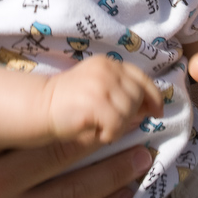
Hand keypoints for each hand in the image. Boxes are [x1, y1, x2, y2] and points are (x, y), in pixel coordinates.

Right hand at [47, 56, 162, 143]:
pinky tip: (96, 132)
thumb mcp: (98, 91)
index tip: (157, 112)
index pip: (141, 77)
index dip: (154, 96)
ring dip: (119, 127)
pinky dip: (110, 134)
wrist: (39, 106)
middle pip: (138, 96)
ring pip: (130, 112)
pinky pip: (117, 125)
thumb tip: (149, 110)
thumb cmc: (69, 104)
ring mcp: (101, 83)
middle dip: (131, 115)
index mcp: (109, 63)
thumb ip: (122, 94)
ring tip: (100, 128)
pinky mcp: (95, 102)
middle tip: (112, 125)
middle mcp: (107, 69)